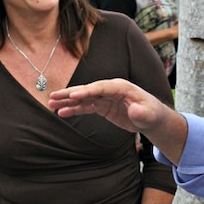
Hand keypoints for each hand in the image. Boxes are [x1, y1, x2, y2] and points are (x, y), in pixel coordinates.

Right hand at [48, 79, 164, 132]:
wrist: (150, 117)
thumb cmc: (151, 113)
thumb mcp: (149, 114)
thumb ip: (141, 112)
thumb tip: (134, 109)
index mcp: (120, 87)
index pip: (100, 88)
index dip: (86, 91)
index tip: (73, 95)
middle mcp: (109, 90)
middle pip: (87, 90)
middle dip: (70, 93)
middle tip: (53, 96)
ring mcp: (104, 98)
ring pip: (83, 98)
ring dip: (67, 101)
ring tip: (51, 104)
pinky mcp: (102, 106)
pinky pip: (85, 107)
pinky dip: (74, 109)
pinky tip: (62, 113)